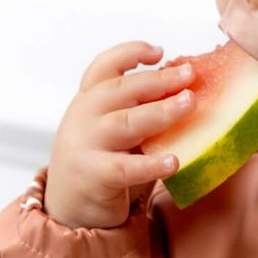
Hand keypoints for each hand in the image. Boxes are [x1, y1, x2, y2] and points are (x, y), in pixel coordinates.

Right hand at [42, 41, 193, 229]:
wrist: (67, 206)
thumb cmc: (100, 160)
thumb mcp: (110, 127)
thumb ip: (136, 108)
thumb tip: (183, 87)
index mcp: (89, 99)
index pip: (104, 67)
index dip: (129, 54)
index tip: (158, 51)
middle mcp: (85, 116)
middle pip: (122, 90)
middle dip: (158, 80)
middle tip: (189, 75)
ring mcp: (87, 145)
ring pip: (126, 123)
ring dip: (160, 112)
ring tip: (189, 103)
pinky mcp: (94, 176)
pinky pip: (126, 168)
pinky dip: (150, 164)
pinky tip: (173, 161)